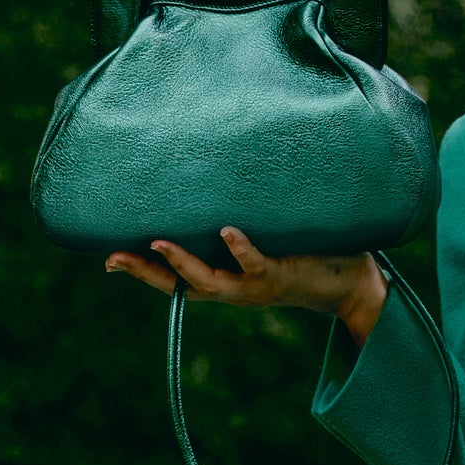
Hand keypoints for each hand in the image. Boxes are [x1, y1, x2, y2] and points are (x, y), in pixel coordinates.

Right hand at [106, 228, 387, 346]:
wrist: (355, 287)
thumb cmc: (312, 255)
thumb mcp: (272, 239)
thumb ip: (251, 218)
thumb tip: (232, 177)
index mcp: (229, 279)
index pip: (177, 278)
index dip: (143, 271)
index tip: (109, 259)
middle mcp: (236, 287)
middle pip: (180, 285)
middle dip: (145, 274)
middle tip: (111, 259)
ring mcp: (256, 284)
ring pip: (210, 281)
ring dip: (182, 264)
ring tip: (157, 243)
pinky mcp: (281, 274)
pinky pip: (256, 263)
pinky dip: (241, 248)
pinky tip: (228, 230)